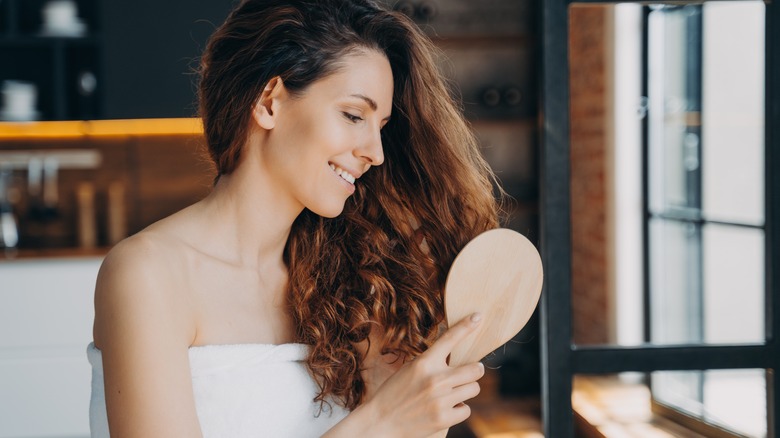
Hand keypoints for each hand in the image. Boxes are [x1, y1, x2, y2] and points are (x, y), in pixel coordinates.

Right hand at [361, 313, 484, 436]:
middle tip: (471, 372)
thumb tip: (455, 359)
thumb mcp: (409, 369)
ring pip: (473, 389)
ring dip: (466, 390)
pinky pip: (466, 409)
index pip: (449, 339)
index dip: (466, 326)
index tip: (478, 317)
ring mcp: (440, 400)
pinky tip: (446, 409)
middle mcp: (435, 379)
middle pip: (475, 369)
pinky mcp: (443, 419)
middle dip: (476, 370)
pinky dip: (459, 409)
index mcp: (424, 363)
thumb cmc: (394, 393)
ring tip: (452, 393)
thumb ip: (431, 363)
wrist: (380, 422)